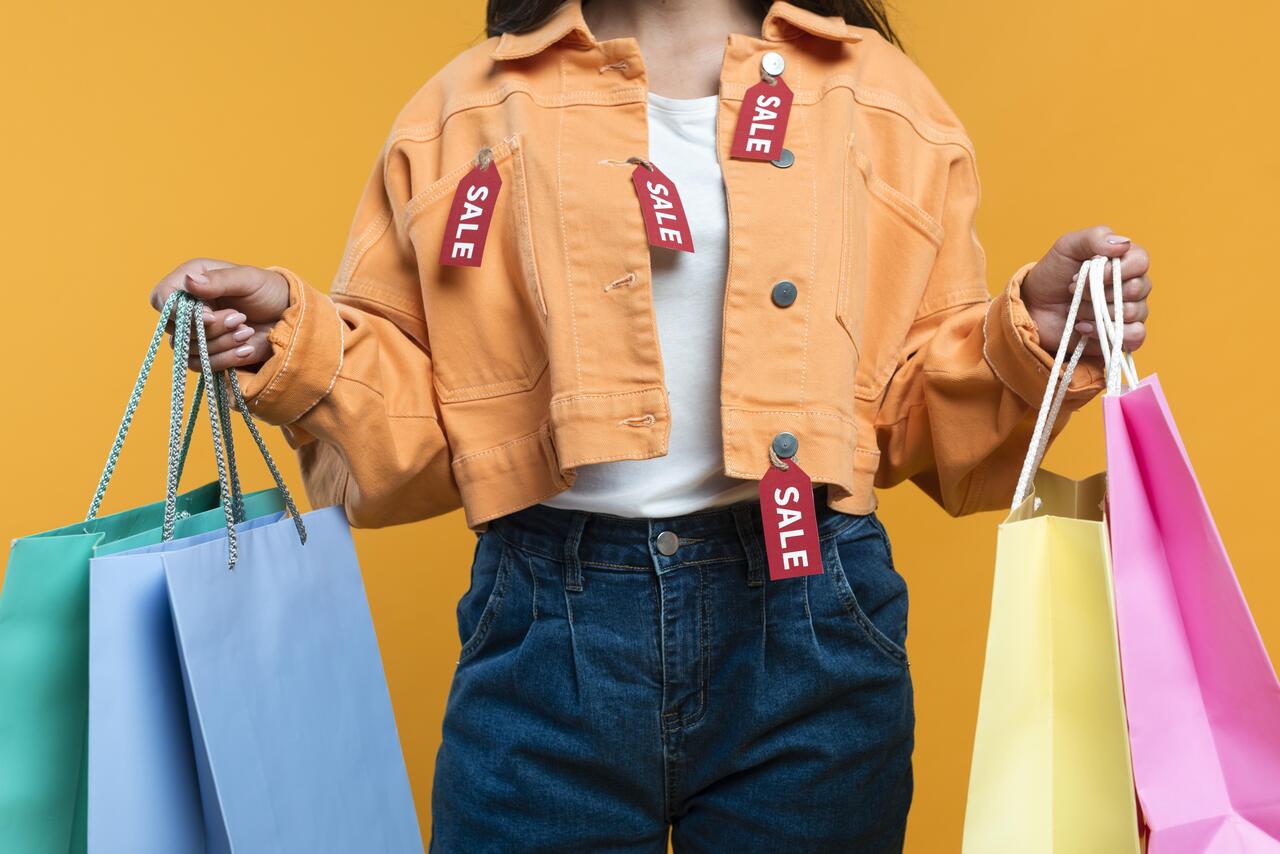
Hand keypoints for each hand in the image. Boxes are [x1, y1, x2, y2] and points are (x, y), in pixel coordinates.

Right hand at [148, 258, 289, 371]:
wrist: (288, 317)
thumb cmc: (269, 291)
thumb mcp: (249, 279)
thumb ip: (220, 280)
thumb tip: (189, 281)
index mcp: (191, 280)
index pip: (162, 298)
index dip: (178, 311)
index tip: (209, 316)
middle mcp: (188, 306)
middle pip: (176, 328)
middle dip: (211, 328)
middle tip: (241, 319)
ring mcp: (196, 332)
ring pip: (188, 348)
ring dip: (222, 343)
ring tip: (248, 331)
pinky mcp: (207, 353)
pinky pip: (200, 365)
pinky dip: (225, 359)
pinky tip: (246, 349)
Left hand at [1021, 225, 1151, 357]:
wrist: (1034, 308)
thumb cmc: (1053, 275)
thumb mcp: (1066, 247)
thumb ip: (1094, 237)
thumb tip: (1123, 243)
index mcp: (1125, 260)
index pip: (1141, 261)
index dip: (1113, 270)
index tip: (1085, 273)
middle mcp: (1134, 285)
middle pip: (1137, 288)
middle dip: (1098, 292)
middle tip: (1074, 291)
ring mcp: (1130, 311)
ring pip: (1133, 312)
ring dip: (1095, 312)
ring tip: (1076, 310)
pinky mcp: (1122, 334)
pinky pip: (1136, 335)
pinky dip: (1106, 333)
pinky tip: (1083, 327)